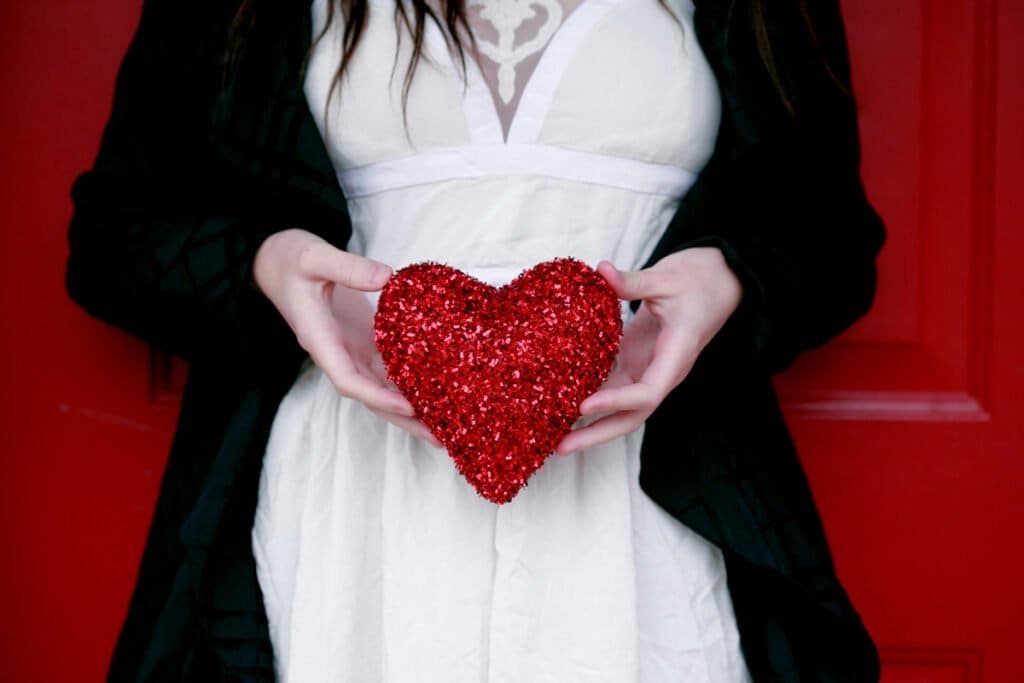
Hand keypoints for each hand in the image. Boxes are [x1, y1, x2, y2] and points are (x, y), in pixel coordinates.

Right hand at [253, 229, 440, 446]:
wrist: (275, 261)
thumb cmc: (289, 259)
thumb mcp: (314, 257)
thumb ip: (347, 267)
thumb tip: (387, 277)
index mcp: (320, 340)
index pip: (347, 379)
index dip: (378, 396)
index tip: (408, 405)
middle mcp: (336, 353)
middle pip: (371, 396)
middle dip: (404, 418)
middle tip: (441, 437)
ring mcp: (350, 349)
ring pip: (382, 387)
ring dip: (412, 408)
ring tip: (447, 426)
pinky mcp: (363, 340)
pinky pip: (388, 368)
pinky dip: (411, 383)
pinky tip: (438, 393)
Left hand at [554, 247, 742, 454]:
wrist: (719, 282)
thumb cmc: (698, 280)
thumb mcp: (666, 277)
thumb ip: (633, 281)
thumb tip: (600, 271)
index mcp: (677, 355)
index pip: (648, 391)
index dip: (617, 402)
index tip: (584, 406)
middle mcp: (663, 371)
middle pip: (632, 416)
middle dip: (597, 434)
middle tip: (560, 447)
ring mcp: (650, 369)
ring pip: (621, 407)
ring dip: (589, 423)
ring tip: (554, 435)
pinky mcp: (638, 360)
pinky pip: (613, 386)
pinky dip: (589, 395)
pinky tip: (560, 402)